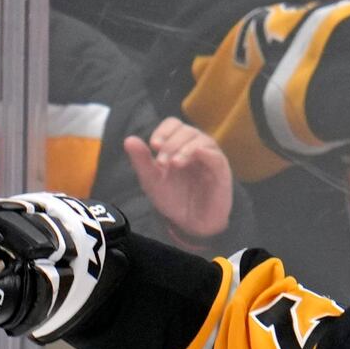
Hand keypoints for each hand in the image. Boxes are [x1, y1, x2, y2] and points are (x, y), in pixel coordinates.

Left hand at [122, 119, 232, 242]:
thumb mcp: (152, 181)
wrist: (191, 224)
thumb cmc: (175, 200)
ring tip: (173, 164)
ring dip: (183, 148)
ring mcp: (210, 157)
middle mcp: (196, 146)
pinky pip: (214, 155)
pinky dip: (202, 152)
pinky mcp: (220, 170)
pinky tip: (189, 159)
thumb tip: (129, 139)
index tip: (153, 146)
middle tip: (161, 163)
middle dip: (170, 144)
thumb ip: (141, 161)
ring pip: (199, 139)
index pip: (173, 124)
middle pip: (185, 130)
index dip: (163, 131)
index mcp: (179, 145)